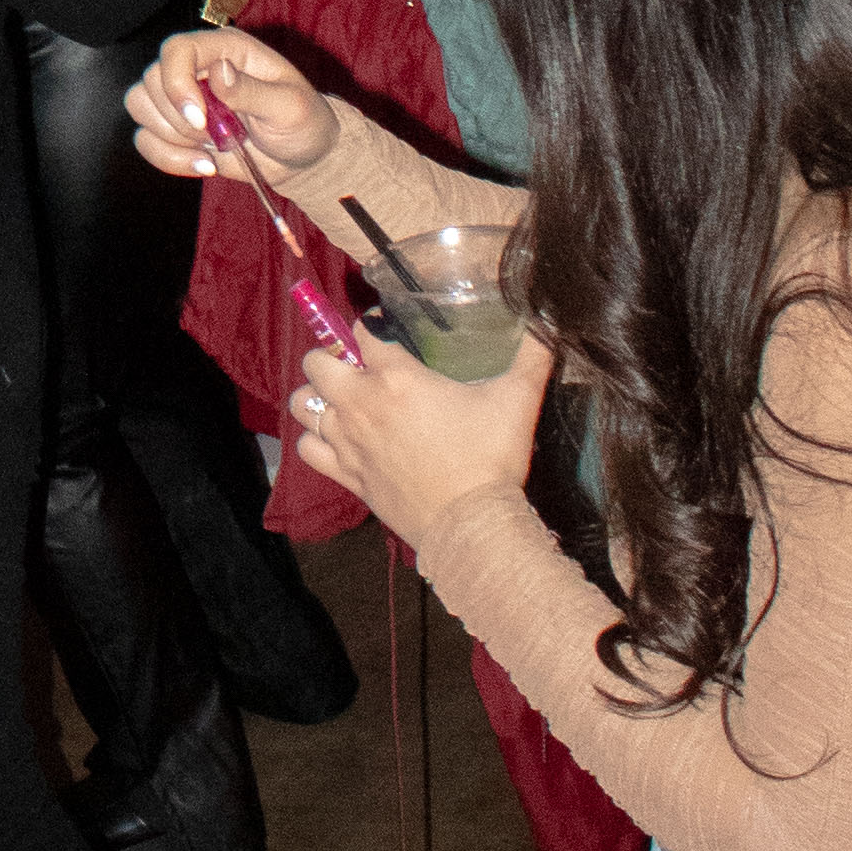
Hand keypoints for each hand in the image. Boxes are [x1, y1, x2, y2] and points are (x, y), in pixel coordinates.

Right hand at [128, 26, 334, 187]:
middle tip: (216, 136)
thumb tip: (218, 73)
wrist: (301, 159)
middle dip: (179, 119)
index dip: (176, 82)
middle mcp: (197, 68)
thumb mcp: (289, 107)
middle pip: (151, 81)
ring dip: (172, 138)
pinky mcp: (176, 130)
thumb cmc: (303, 123)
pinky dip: (168, 158)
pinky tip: (203, 165)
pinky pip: (145, 139)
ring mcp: (183, 99)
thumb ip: (253, 91)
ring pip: (140, 107)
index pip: (177, 49)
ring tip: (211, 151)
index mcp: (224, 50)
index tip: (200, 119)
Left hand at [286, 312, 554, 544]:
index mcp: (397, 378)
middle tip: (360, 367)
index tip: (385, 332)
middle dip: (332, 357)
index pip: (361, 331)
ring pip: (303, 404)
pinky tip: (336, 440)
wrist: (473, 528)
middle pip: (317, 362)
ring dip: (316, 396)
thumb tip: (548, 322)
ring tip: (342, 400)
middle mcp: (362, 404)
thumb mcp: (518, 399)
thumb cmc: (492, 460)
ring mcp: (349, 442)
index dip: (370, 326)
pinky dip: (314, 440)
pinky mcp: (347, 476)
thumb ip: (532, 355)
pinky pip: (307, 449)